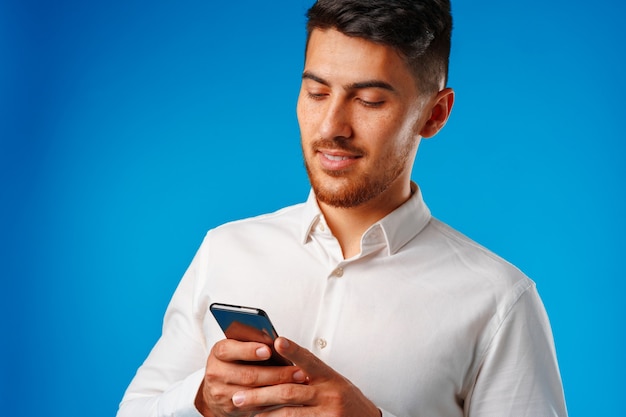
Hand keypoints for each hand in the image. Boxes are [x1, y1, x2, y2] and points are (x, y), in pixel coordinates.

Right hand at [195, 339, 306, 416]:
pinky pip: (256, 405)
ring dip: (279, 388)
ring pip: (254, 392)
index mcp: (219, 352)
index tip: (268, 350)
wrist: (217, 389)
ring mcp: (222, 392)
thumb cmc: (235, 362)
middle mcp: (217, 372)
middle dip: (276, 373)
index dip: (248, 350)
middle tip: (298, 371)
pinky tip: (289, 395)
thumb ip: (253, 342)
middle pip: (248, 374)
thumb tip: (278, 341)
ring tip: (298, 382)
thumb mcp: (238, 348)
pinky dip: (274, 400)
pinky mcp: (230, 408)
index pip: (229, 349)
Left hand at [230, 337, 381, 416]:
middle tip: (239, 395)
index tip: (277, 341)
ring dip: (264, 412)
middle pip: (289, 391)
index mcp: (328, 376)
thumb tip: (278, 363)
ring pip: (289, 412)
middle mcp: (329, 393)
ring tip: (245, 411)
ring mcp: (327, 412)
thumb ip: (309, 373)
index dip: (293, 351)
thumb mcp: (331, 381)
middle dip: (260, 393)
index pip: (308, 360)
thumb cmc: (344, 398)